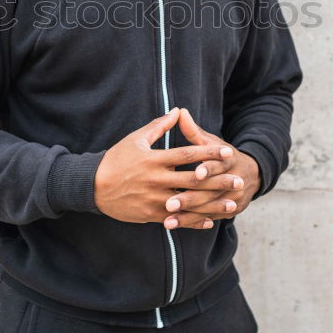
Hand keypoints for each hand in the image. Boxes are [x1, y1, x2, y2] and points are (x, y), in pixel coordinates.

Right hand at [94, 108, 240, 224]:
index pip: (187, 155)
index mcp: (154, 159)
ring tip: (232, 204)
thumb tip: (177, 110)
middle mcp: (156, 180)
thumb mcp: (136, 139)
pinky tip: (209, 221)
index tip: (227, 152)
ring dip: (212, 205)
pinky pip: (176, 219)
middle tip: (239, 181)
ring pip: (189, 203)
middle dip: (218, 181)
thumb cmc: (116, 159)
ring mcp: (154, 199)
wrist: (93, 186)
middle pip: (193, 180)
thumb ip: (159, 126)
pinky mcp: (150, 214)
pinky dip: (193, 221)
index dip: (209, 153)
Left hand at [161, 108, 260, 229]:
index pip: (219, 165)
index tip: (196, 172)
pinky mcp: (227, 212)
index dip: (209, 169)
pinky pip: (207, 218)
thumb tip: (180, 111)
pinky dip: (191, 222)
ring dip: (187, 215)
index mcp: (228, 161)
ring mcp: (230, 200)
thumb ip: (194, 131)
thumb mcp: (212, 142)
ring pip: (208, 209)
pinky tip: (172, 225)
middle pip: (210, 191)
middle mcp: (232, 182)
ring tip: (167, 219)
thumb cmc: (223, 156)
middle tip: (169, 203)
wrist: (251, 176)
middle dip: (190, 198)